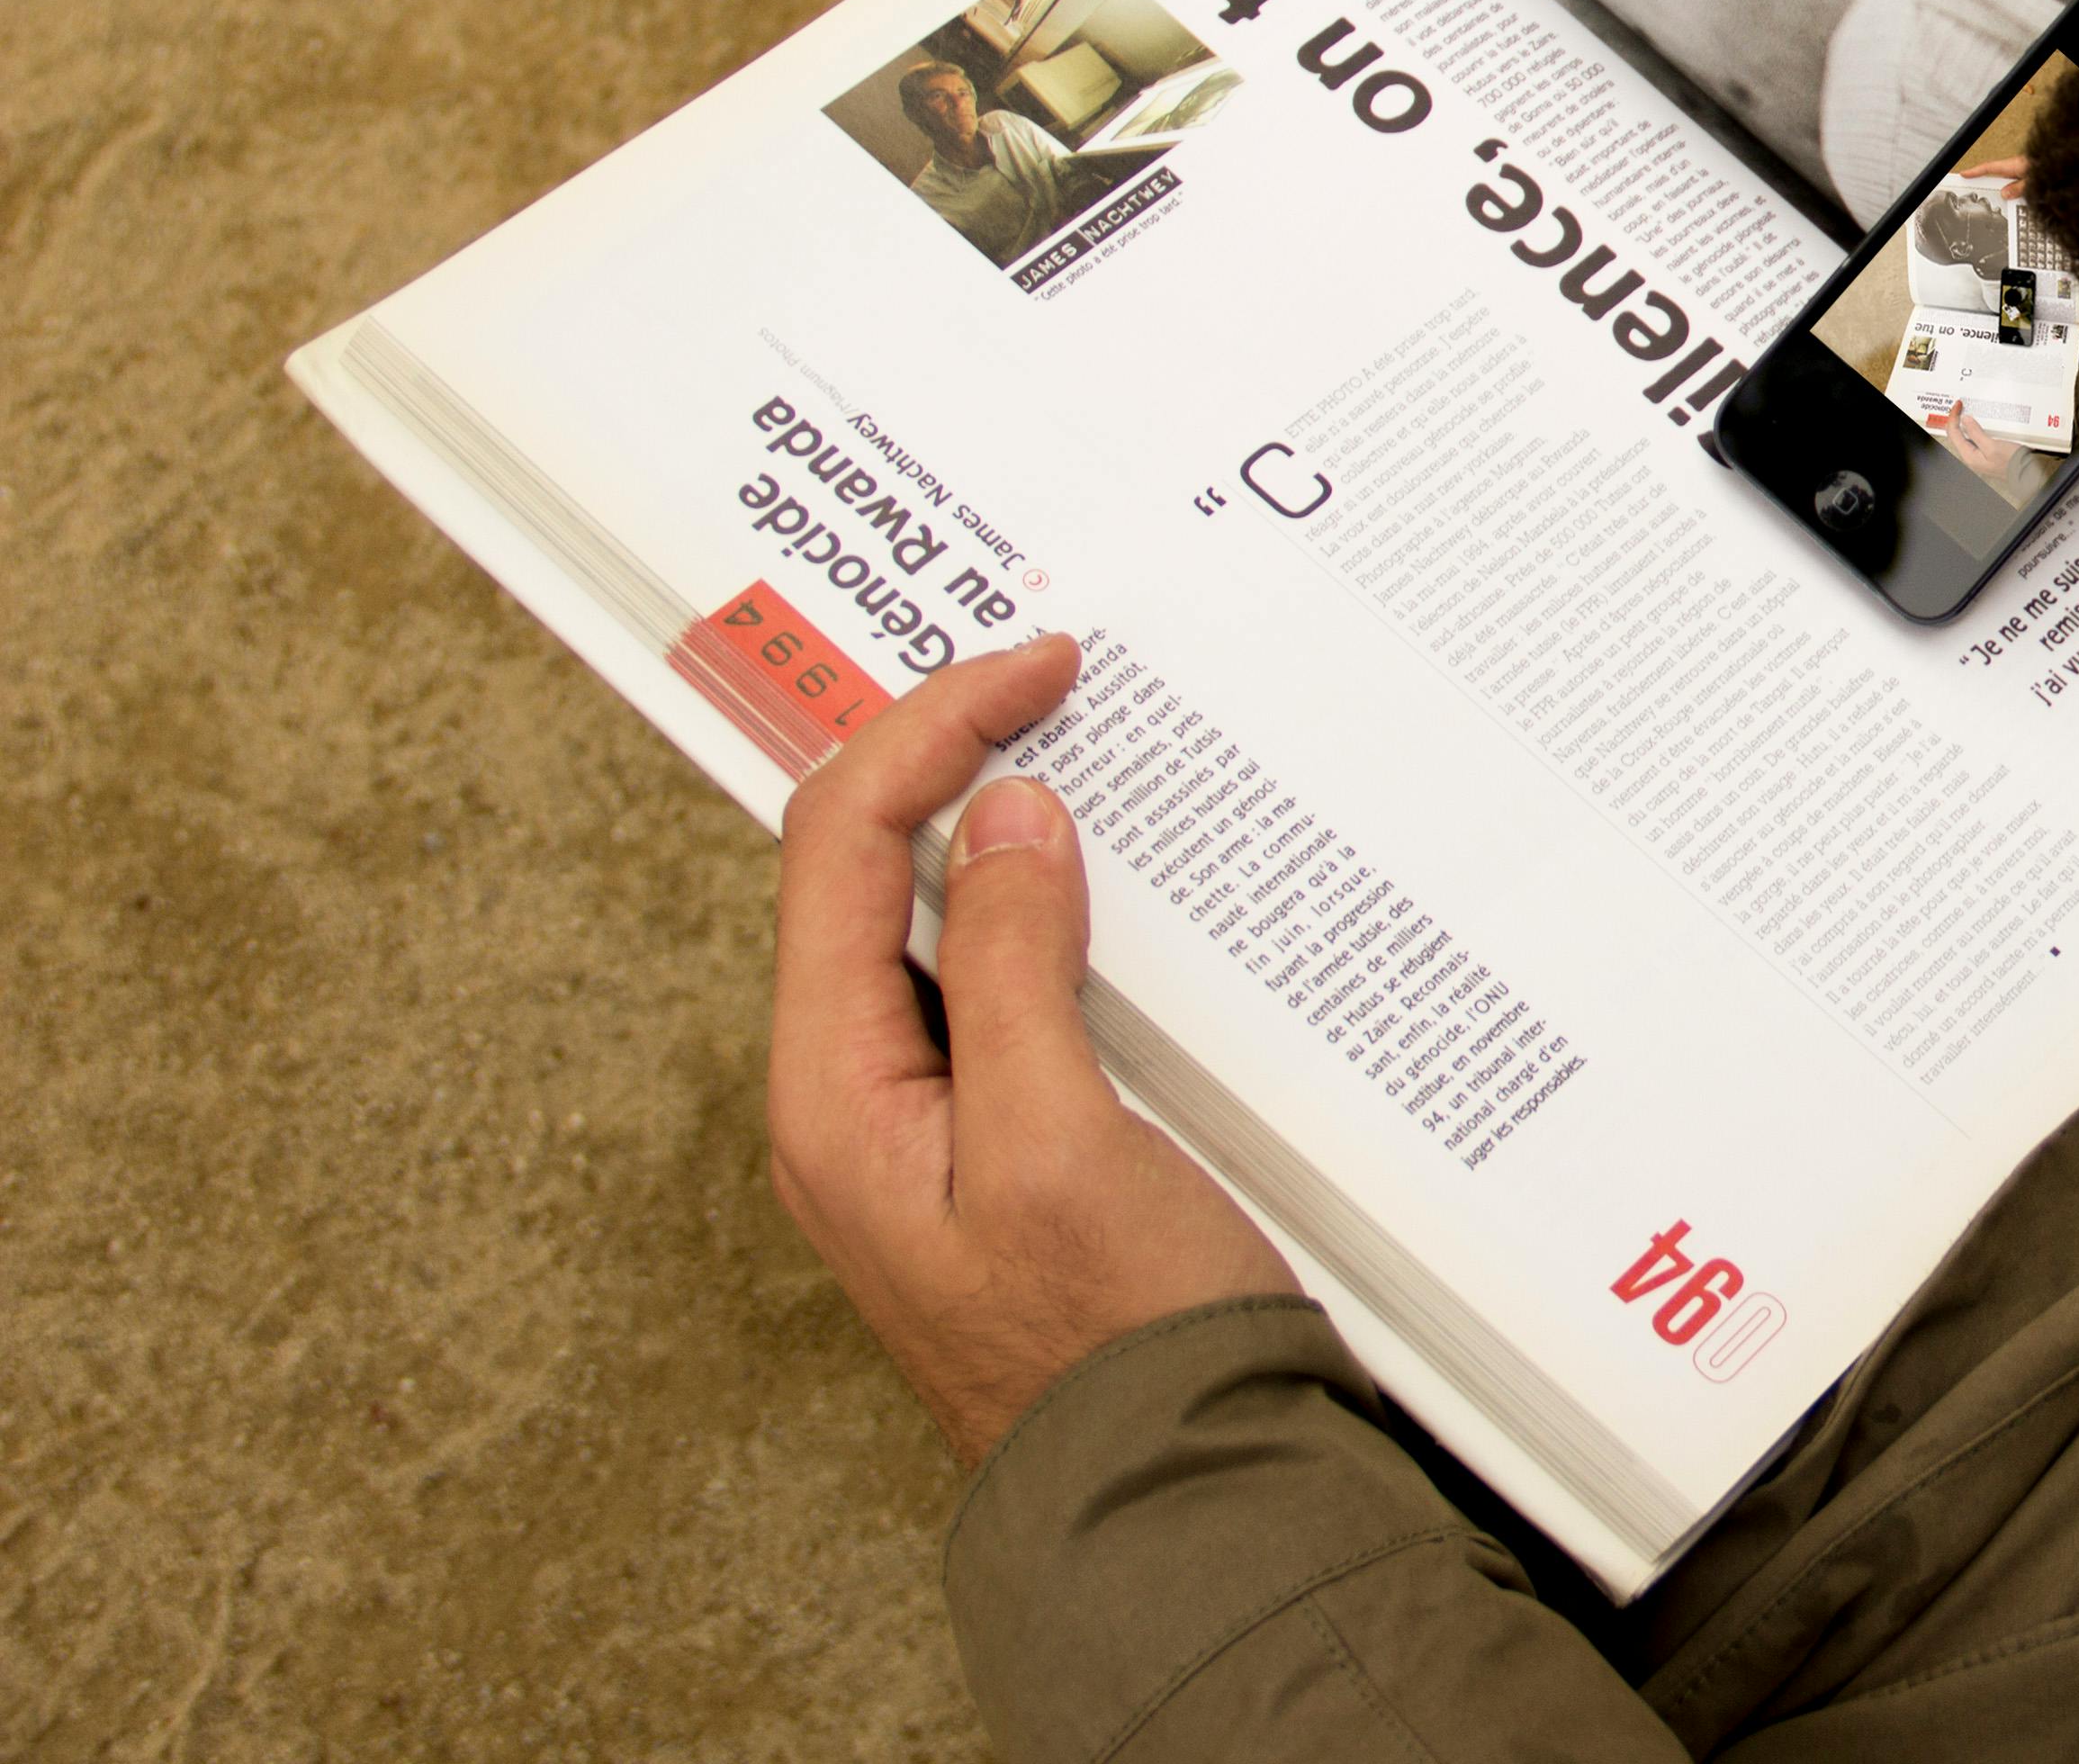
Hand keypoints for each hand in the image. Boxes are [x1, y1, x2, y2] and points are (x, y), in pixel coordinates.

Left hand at [768, 635, 1297, 1465]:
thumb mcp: (1058, 1139)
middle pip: (862, 868)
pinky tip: (1102, 875)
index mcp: (834, 1093)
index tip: (1032, 670)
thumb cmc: (1108, 1347)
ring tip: (1070, 743)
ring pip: (928, 915)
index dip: (928, 732)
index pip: (840, 849)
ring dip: (990, 819)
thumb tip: (1007, 818)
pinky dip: (1040, 898)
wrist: (1170, 1482)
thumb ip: (1017, 969)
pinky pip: (991, 976)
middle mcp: (855, 1096)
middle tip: (1044, 676)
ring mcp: (923, 1114)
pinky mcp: (999, 1131)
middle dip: (941, 752)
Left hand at [1930, 399, 2023, 476]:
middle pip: (1957, 435)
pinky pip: (1976, 438)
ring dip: (1964, 423)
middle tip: (1958, 407)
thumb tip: (1965, 420)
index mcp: (1969, 456)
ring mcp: (1980, 455)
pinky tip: (1979, 423)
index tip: (1958, 405)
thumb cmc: (2011, 463)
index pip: (1953, 433)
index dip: (1953, 417)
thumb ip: (1976, 433)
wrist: (2027, 471)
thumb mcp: (1992, 446)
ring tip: (1965, 412)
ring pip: (1966, 436)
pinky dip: (1975, 427)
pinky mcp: (1988, 452)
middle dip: (1955, 419)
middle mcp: (1972, 457)